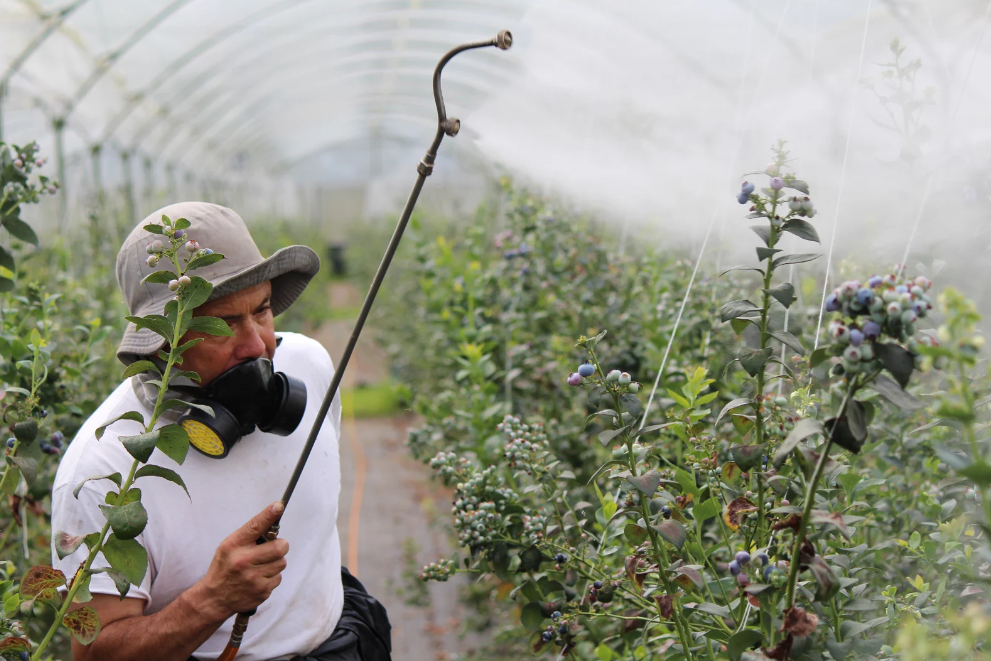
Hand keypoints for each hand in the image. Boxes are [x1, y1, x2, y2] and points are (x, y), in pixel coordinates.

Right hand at [195, 502, 288, 619]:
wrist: (215, 598)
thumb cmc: (224, 568)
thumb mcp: (229, 547)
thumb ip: (249, 536)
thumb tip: (273, 522)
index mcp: (234, 546)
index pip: (254, 526)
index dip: (268, 515)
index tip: (279, 506)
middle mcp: (243, 561)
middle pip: (279, 547)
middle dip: (280, 545)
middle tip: (273, 548)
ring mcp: (253, 578)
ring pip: (281, 562)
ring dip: (276, 562)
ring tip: (262, 565)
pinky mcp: (262, 591)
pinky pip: (278, 578)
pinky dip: (272, 577)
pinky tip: (259, 578)